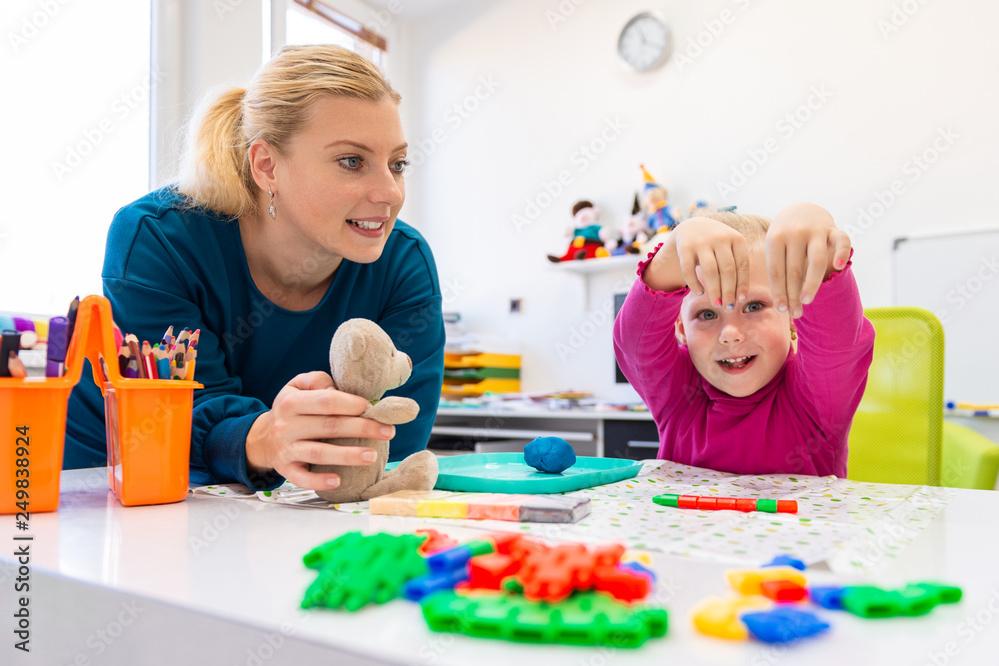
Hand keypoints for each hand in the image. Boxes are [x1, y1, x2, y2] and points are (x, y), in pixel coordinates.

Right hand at [245, 371, 395, 489]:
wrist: (263, 438)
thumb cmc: (292, 409)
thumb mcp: (298, 386)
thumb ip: (318, 382)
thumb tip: (340, 390)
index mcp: (291, 402)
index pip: (326, 401)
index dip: (351, 404)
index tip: (372, 407)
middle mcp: (286, 426)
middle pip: (329, 426)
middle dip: (361, 428)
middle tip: (388, 431)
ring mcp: (286, 450)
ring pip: (318, 453)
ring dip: (347, 455)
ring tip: (372, 456)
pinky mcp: (286, 470)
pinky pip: (302, 478)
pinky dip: (319, 480)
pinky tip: (339, 480)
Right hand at [652, 216, 750, 307]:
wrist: (692, 227)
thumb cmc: (717, 246)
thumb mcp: (731, 248)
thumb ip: (738, 265)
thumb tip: (741, 297)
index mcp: (736, 238)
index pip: (742, 265)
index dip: (742, 284)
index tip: (740, 300)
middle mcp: (720, 237)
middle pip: (727, 269)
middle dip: (728, 291)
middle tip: (728, 307)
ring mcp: (701, 241)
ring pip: (710, 270)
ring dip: (714, 290)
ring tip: (716, 304)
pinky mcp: (685, 246)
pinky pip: (689, 270)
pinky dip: (694, 284)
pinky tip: (699, 292)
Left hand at [766, 204, 851, 317]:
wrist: (800, 210)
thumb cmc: (784, 240)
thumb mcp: (774, 250)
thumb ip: (778, 272)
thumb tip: (782, 306)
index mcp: (775, 238)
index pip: (776, 271)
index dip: (779, 292)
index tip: (781, 310)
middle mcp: (795, 233)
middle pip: (794, 269)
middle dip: (794, 294)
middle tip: (795, 314)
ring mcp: (815, 230)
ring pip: (816, 260)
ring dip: (811, 282)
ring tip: (807, 301)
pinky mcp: (833, 228)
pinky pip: (842, 240)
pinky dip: (841, 252)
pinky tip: (839, 266)